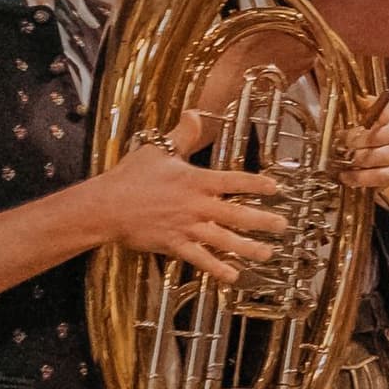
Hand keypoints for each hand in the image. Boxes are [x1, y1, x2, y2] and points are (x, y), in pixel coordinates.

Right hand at [92, 109, 284, 283]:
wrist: (104, 205)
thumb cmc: (129, 177)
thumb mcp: (156, 150)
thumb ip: (182, 135)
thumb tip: (195, 112)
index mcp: (195, 182)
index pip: (233, 181)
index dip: (256, 184)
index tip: (276, 188)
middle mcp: (196, 206)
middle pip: (236, 214)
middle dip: (263, 221)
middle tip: (283, 226)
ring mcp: (186, 227)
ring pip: (224, 240)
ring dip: (248, 248)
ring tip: (268, 253)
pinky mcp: (174, 244)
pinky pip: (200, 259)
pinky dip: (217, 268)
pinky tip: (233, 276)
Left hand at [339, 100, 388, 189]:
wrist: (357, 152)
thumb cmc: (352, 131)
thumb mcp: (347, 113)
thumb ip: (346, 104)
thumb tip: (335, 87)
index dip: (371, 118)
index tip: (355, 125)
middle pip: (388, 136)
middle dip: (362, 142)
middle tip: (345, 145)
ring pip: (388, 157)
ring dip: (363, 161)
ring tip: (346, 162)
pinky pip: (385, 176)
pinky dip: (364, 178)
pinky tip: (348, 177)